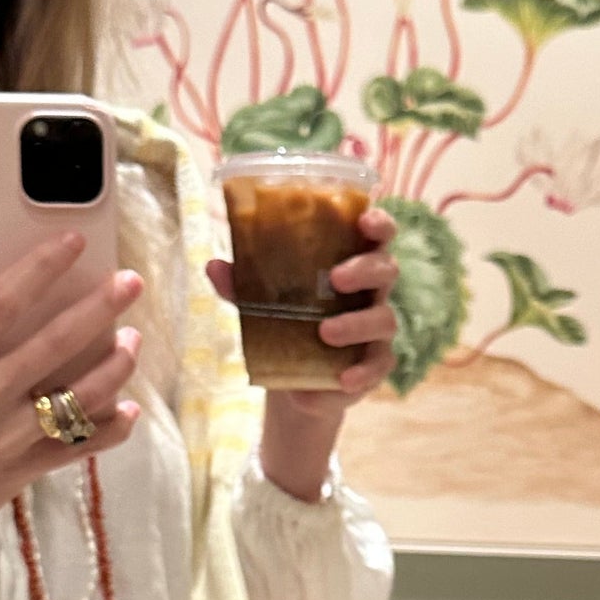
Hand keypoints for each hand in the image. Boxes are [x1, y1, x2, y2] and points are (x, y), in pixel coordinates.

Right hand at [0, 230, 141, 599]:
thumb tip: (19, 318)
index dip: (40, 268)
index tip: (71, 241)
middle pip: (54, 343)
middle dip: (100, 309)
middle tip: (130, 284)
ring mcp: (4, 437)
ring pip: (79, 395)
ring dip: (114, 366)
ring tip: (132, 343)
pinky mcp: (19, 472)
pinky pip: (77, 447)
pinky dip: (109, 429)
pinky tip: (127, 411)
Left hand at [206, 204, 399, 501]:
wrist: (296, 378)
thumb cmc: (288, 322)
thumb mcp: (262, 302)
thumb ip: (242, 285)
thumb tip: (213, 266)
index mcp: (352, 263)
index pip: (377, 234)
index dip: (378, 223)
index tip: (365, 220)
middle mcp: (371, 292)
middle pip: (386, 270)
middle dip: (364, 270)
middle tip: (335, 279)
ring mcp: (377, 329)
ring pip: (384, 319)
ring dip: (356, 324)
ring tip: (325, 333)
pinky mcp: (375, 364)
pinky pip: (379, 365)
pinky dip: (362, 372)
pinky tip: (344, 379)